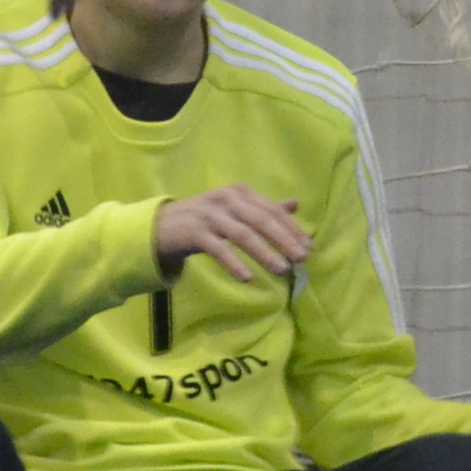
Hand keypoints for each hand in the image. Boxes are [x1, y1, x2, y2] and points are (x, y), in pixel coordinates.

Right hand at [153, 184, 308, 283]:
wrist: (162, 226)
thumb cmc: (206, 220)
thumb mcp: (235, 210)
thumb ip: (263, 208)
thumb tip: (295, 203)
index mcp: (239, 192)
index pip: (272, 210)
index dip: (292, 228)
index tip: (308, 247)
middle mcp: (226, 198)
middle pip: (261, 220)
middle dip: (284, 240)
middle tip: (302, 259)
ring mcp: (209, 215)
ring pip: (243, 235)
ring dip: (265, 253)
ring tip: (282, 270)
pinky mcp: (194, 233)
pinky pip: (219, 249)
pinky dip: (234, 263)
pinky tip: (247, 278)